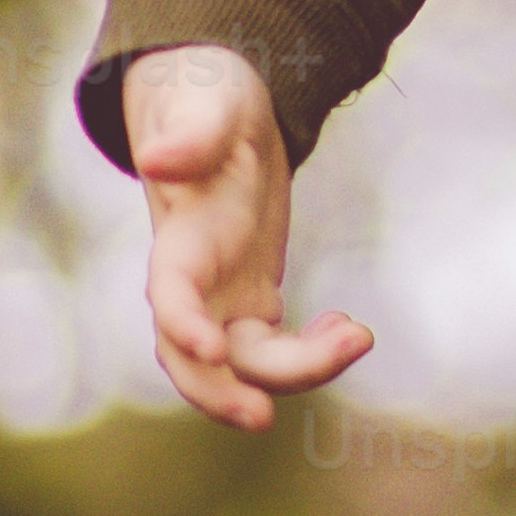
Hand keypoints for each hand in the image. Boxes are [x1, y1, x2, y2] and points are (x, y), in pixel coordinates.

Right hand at [124, 43, 366, 425]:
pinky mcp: (251, 299)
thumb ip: (189, 131)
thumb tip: (159, 159)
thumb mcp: (206, 100)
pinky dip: (312, 353)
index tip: (213, 350)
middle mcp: (193, 279)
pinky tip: (350, 328)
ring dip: (294, 373)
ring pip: (244, 364)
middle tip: (264, 417)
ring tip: (356, 337)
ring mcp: (221, 296)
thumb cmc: (209, 98)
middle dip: (220, 393)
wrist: (217, 109)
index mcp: (179, 235)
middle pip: (194, 356)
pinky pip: (276, 350)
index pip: (168, 293)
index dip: (183, 325)